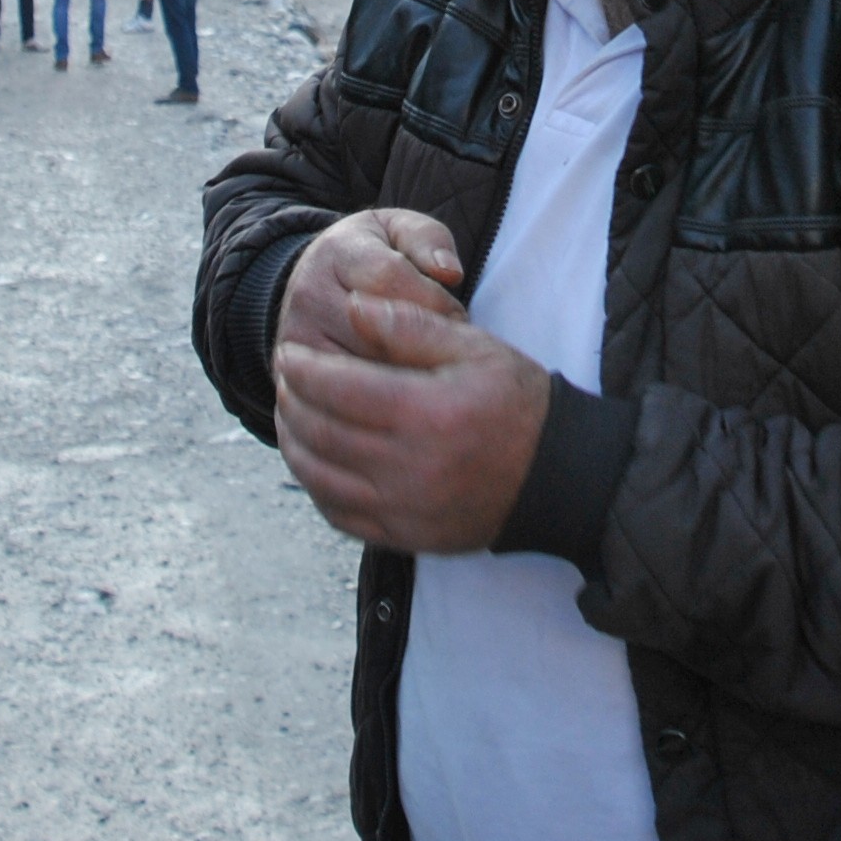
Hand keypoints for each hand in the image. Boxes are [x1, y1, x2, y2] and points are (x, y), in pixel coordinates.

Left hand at [274, 210, 550, 552]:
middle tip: (283, 379)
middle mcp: (411, 468)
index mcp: (427, 413)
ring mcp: (405, 510)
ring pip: (321, 477)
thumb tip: (352, 304)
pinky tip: (313, 462)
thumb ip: (410, 324)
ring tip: (288, 414)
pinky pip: (340, 515)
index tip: (288, 351)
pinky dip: (315, 486)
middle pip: (322, 432)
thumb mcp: (475, 347)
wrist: (557, 476)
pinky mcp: (406, 537)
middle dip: (291, 401)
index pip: (338, 388)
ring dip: (294, 443)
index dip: (304, 369)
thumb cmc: (517, 402)